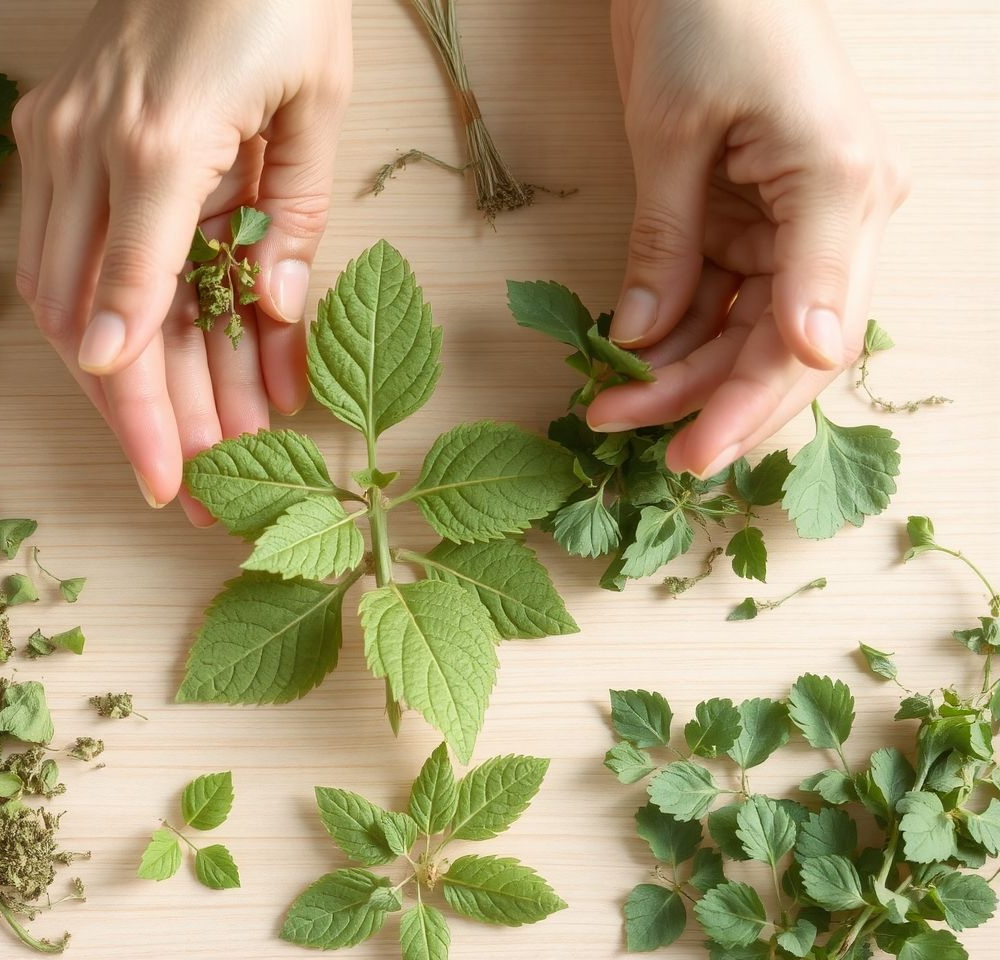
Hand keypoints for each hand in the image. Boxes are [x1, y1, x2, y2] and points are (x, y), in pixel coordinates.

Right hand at [11, 0, 351, 521]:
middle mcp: (88, 149)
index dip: (148, 405)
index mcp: (158, 145)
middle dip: (139, 417)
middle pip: (89, 322)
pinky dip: (109, 316)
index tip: (169, 473)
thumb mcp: (316, 105)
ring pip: (66, 297)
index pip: (132, 306)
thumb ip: (294, 218)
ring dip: (126, 380)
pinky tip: (159, 365)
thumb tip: (274, 316)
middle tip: (183, 488)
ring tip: (189, 442)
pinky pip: (66, 249)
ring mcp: (60, 137)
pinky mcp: (58, 130)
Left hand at [587, 0, 908, 477]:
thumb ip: (668, 243)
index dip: (749, 404)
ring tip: (607, 405)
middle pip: (784, 344)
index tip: (696, 454)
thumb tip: (650, 341)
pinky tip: (631, 359)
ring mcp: (805, 216)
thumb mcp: (672, 133)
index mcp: (841, 188)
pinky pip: (728, 293)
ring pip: (751, 328)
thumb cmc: (705, 12)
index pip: (805, 331)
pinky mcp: (765, 213)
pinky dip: (680, 329)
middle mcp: (840, 212)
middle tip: (634, 442)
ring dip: (683, 372)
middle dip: (708, 400)